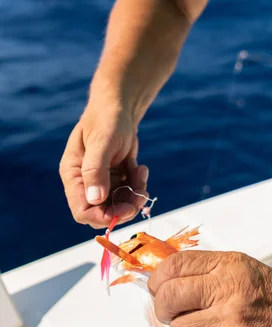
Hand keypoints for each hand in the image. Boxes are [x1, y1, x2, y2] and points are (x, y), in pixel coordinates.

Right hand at [59, 103, 148, 227]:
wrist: (120, 109)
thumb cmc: (107, 120)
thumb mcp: (102, 142)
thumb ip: (96, 170)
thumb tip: (95, 199)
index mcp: (74, 176)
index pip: (82, 211)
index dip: (103, 217)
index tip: (125, 210)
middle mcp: (85, 184)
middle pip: (103, 213)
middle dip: (125, 208)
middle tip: (141, 193)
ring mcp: (101, 184)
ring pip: (119, 206)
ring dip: (135, 196)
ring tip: (141, 173)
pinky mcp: (115, 181)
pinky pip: (129, 195)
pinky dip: (138, 186)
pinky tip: (140, 167)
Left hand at [148, 251, 271, 326]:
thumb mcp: (243, 268)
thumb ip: (206, 271)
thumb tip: (165, 283)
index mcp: (227, 266)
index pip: (173, 266)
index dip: (159, 280)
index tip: (161, 290)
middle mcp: (227, 291)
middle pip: (168, 299)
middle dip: (166, 310)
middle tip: (179, 315)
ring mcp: (230, 324)